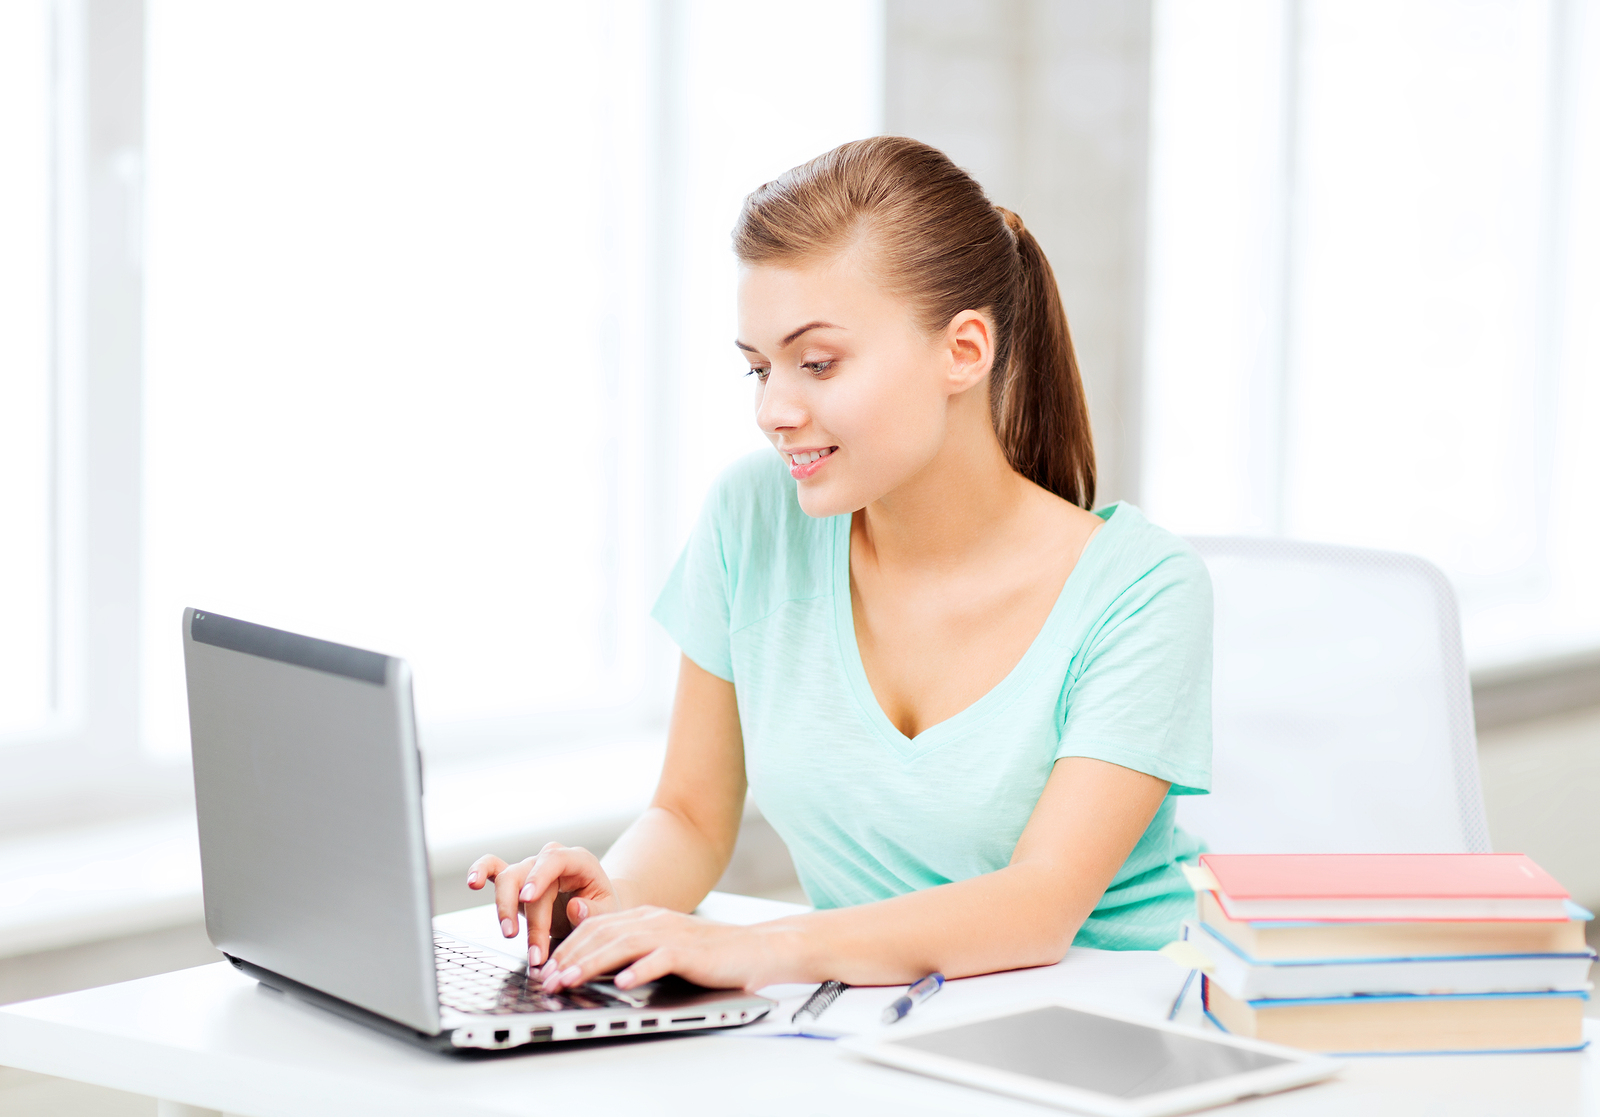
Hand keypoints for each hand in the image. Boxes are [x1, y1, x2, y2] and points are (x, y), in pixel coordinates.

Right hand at [466, 843, 623, 967]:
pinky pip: (493, 868)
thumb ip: (594, 911)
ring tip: (509, 933)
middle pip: (527, 876)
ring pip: (508, 878)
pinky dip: (480, 872)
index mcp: (578, 861)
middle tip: (529, 945)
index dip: (538, 877)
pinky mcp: (517, 880)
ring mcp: (531, 868)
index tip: (528, 899)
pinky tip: (473, 882)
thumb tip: (574, 907)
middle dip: (526, 914)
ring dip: (504, 907)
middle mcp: (551, 860)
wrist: (596, 907)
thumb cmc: (602, 907)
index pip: (555, 860)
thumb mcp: (609, 911)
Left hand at [535, 906, 794, 993]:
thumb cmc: (709, 953)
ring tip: (569, 981)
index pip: (596, 927)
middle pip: (602, 934)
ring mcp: (671, 934)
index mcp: (645, 917)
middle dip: (569, 957)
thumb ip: (633, 948)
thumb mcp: (664, 945)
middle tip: (546, 980)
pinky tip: (623, 983)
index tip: (546, 968)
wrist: (755, 948)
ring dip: (592, 964)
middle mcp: (654, 920)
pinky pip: (660, 959)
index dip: (568, 946)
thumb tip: (597, 962)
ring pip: (622, 945)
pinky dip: (640, 970)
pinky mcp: (690, 951)